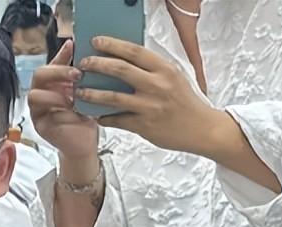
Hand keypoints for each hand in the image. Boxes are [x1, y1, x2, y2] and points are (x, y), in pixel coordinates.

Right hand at [27, 40, 99, 160]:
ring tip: (74, 95)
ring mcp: (37, 111)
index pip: (51, 63)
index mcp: (51, 83)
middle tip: (77, 74)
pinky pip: (42, 114)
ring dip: (55, 93)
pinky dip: (57, 110)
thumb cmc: (86, 114)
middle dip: (57, 72)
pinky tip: (73, 109)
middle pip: (38, 75)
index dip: (61, 56)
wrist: (86, 142)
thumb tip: (76, 43)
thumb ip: (79, 70)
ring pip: (34, 95)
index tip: (75, 48)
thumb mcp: (86, 87)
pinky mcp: (39, 126)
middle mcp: (40, 94)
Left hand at [74, 36, 225, 154]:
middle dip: (98, 65)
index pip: (135, 52)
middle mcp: (157, 85)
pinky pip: (117, 120)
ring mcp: (149, 106)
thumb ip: (153, 69)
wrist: (201, 128)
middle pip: (120, 70)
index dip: (113, 45)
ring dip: (93, 94)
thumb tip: (127, 59)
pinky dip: (104, 118)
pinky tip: (96, 116)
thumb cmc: (185, 102)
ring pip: (113, 97)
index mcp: (165, 69)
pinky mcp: (143, 126)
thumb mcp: (174, 77)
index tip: (96, 42)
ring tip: (80, 92)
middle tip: (83, 65)